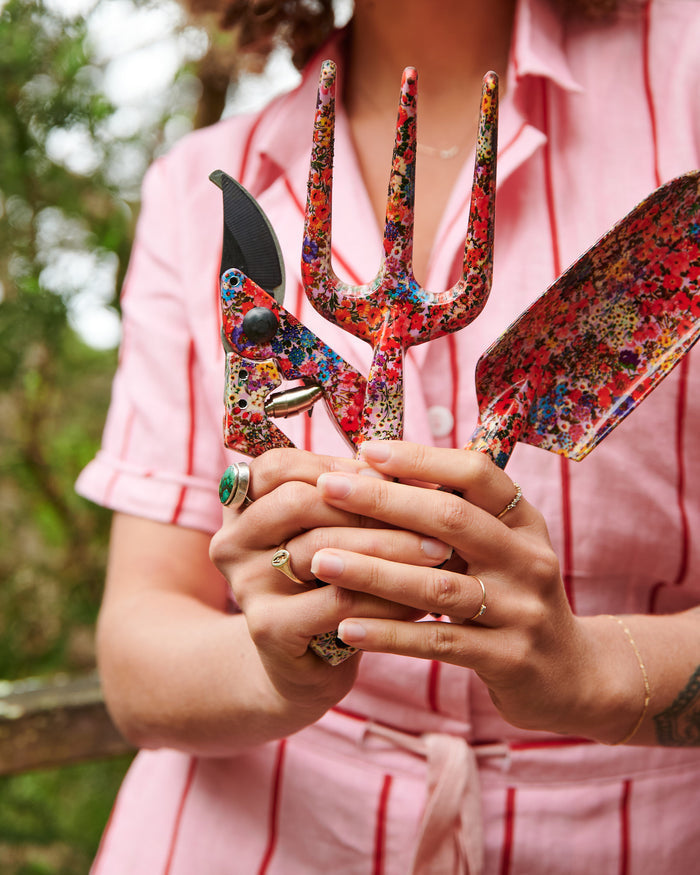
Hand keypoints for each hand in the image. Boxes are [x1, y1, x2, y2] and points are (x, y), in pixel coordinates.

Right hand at [209, 448, 451, 721]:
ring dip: (390, 549)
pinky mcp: (268, 627)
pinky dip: (385, 597)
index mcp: (241, 505)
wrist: (301, 664)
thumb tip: (412, 468)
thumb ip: (349, 497)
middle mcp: (232, 540)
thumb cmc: (325, 583)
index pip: (279, 466)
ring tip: (438, 552)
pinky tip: (421, 599)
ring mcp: (245, 585)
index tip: (390, 476)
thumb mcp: (327, 532)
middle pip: (298, 501)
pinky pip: (337, 602)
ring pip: (322, 550)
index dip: (334, 465)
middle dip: (371, 505)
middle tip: (430, 513)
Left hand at [309, 441, 641, 741]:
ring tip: (319, 559)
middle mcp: (529, 559)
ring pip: (437, 584)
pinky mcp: (509, 658)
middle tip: (328, 488)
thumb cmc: (513, 598)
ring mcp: (523, 610)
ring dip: (373, 570)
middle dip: (384, 500)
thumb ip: (455, 517)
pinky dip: (389, 634)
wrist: (572, 675)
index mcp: (524, 521)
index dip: (421, 457)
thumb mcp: (500, 549)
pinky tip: (346, 628)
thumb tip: (375, 471)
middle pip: (451, 519)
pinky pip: (439, 641)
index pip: (476, 473)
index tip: (367, 450)